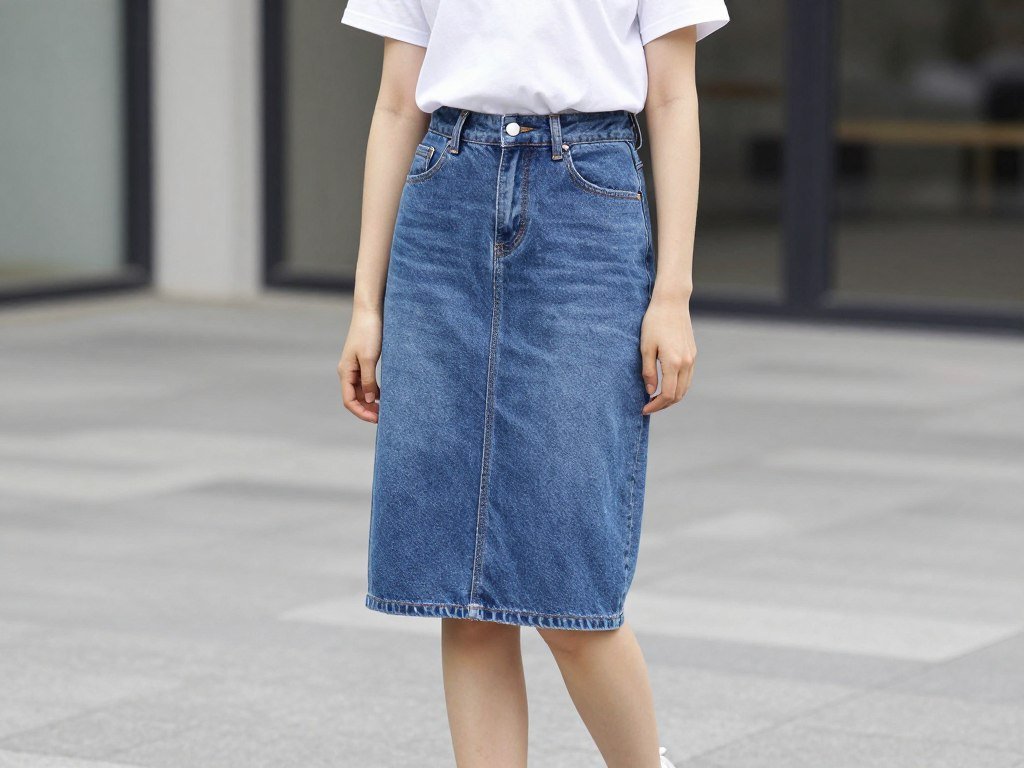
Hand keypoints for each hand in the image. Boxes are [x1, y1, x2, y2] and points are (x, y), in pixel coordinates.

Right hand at [338, 307, 382, 422]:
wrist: (370, 312)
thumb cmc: (369, 333)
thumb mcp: (369, 359)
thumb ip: (369, 381)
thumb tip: (371, 401)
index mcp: (345, 372)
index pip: (349, 400)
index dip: (361, 412)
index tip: (377, 419)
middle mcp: (348, 372)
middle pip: (355, 398)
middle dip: (367, 410)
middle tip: (383, 417)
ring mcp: (355, 367)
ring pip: (361, 391)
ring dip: (371, 402)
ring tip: (385, 409)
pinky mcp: (363, 362)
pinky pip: (366, 382)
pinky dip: (374, 391)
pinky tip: (385, 395)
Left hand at [640, 294, 695, 414]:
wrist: (671, 302)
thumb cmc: (654, 322)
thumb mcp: (645, 347)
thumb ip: (648, 372)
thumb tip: (650, 392)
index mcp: (674, 362)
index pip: (668, 394)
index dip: (656, 405)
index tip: (644, 408)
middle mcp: (686, 363)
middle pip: (679, 395)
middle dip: (664, 404)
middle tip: (648, 406)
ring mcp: (692, 358)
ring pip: (685, 387)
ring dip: (672, 397)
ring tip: (656, 398)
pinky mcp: (693, 353)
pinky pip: (688, 377)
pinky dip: (678, 386)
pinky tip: (666, 385)